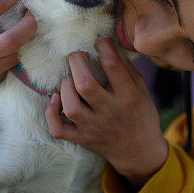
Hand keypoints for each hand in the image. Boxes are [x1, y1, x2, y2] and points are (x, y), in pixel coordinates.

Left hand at [45, 37, 168, 187]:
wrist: (139, 152)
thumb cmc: (141, 114)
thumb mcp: (142, 90)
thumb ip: (126, 69)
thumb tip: (109, 45)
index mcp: (128, 96)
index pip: (113, 66)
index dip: (103, 47)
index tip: (99, 40)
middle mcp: (109, 111)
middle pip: (86, 85)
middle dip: (77, 62)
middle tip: (76, 54)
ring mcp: (93, 127)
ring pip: (71, 106)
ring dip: (65, 87)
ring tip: (69, 78)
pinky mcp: (81, 138)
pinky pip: (59, 130)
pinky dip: (51, 114)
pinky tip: (54, 99)